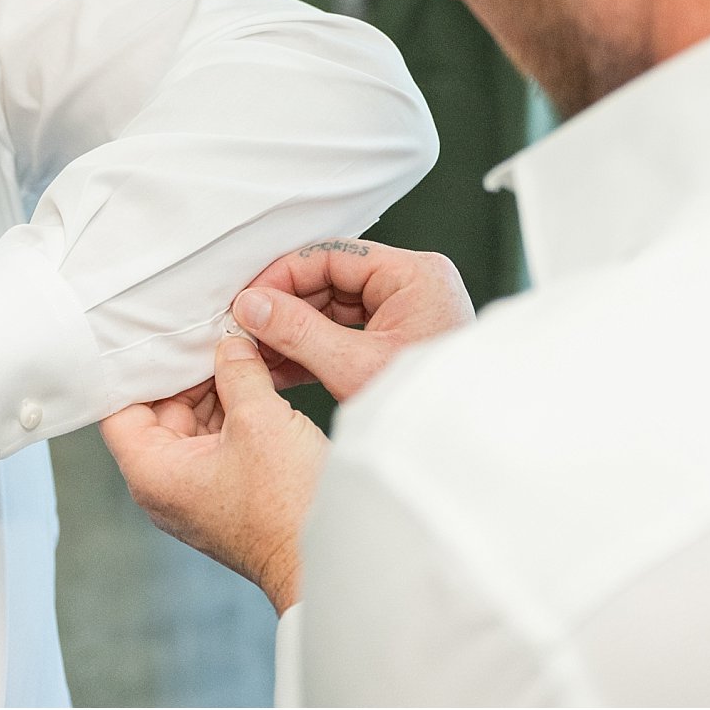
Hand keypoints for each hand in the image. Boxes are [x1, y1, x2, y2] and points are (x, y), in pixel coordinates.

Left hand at [100, 337, 326, 612]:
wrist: (331, 560)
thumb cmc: (288, 507)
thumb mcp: (260, 419)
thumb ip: (237, 371)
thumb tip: (231, 342)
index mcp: (153, 472)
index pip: (119, 408)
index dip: (137, 369)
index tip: (161, 335)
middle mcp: (165, 485)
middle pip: (159, 410)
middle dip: (187, 371)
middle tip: (212, 331)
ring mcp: (196, 490)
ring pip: (193, 422)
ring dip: (215, 387)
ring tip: (240, 347)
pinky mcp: (227, 490)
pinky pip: (218, 438)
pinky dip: (234, 408)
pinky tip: (256, 377)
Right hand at [233, 238, 473, 401]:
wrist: (462, 453)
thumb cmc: (430, 409)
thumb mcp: (354, 367)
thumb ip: (298, 332)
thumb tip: (252, 306)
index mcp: (414, 275)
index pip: (331, 256)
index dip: (283, 276)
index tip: (249, 300)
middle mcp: (413, 284)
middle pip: (330, 281)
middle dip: (285, 309)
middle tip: (247, 329)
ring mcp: (406, 310)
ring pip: (332, 309)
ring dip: (294, 332)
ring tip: (258, 353)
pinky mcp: (396, 337)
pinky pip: (345, 332)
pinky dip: (314, 349)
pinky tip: (282, 366)